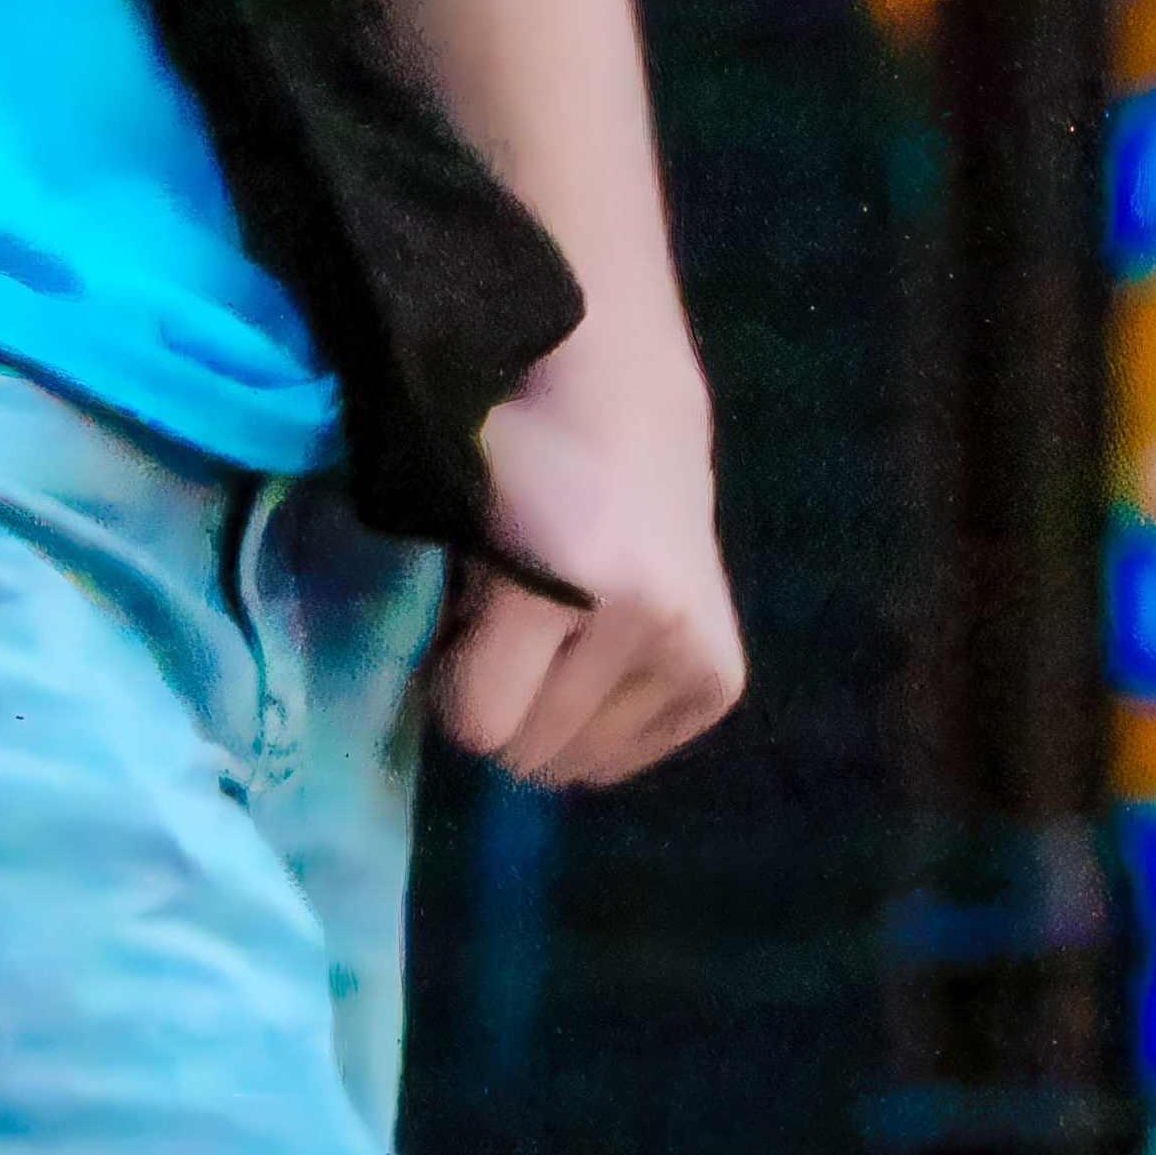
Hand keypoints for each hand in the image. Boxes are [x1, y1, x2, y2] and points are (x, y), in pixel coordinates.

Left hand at [434, 334, 742, 790]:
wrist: (621, 392)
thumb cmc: (513, 444)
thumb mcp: (446, 517)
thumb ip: (434, 617)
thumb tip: (446, 721)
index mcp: (574, 579)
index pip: (480, 722)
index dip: (446, 684)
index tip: (451, 628)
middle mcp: (652, 624)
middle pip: (534, 750)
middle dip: (497, 699)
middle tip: (502, 625)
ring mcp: (696, 653)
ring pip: (584, 762)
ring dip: (549, 711)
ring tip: (554, 630)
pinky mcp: (720, 676)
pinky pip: (635, 755)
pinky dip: (601, 723)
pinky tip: (598, 655)